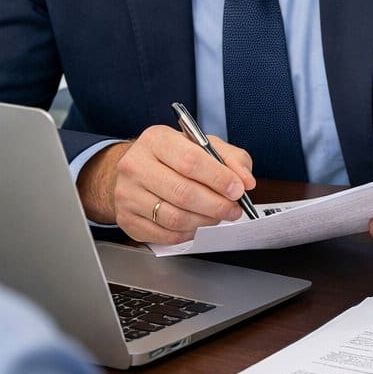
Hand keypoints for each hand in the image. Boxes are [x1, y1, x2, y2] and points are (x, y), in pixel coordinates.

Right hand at [75, 125, 254, 242]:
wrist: (138, 170)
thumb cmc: (176, 157)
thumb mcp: (205, 146)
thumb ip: (232, 159)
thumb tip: (246, 181)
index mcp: (157, 140)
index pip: (190, 161)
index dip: (219, 179)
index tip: (237, 190)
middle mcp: (136, 165)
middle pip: (183, 193)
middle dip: (216, 205)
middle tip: (233, 209)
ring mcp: (127, 194)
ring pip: (174, 217)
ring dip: (204, 221)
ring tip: (217, 216)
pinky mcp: (126, 218)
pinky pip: (164, 234)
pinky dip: (187, 234)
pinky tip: (197, 225)